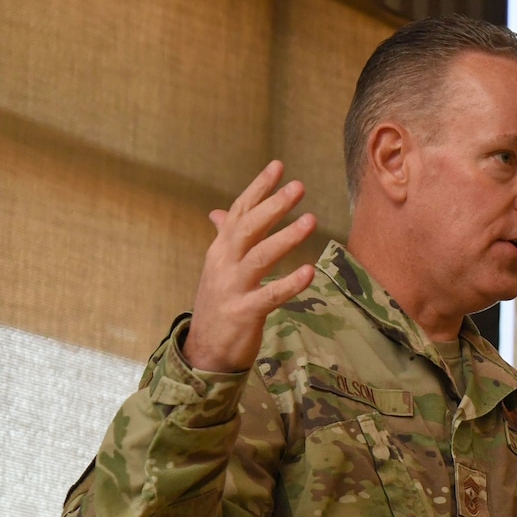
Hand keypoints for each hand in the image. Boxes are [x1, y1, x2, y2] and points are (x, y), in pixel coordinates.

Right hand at [182, 161, 317, 372]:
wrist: (204, 351)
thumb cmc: (218, 304)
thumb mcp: (218, 267)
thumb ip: (224, 238)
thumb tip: (218, 212)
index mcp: (221, 250)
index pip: (239, 211)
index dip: (258, 188)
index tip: (278, 166)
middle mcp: (224, 264)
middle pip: (248, 228)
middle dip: (273, 205)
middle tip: (298, 186)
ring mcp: (232, 288)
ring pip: (259, 257)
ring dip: (286, 237)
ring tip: (311, 220)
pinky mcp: (243, 313)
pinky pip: (269, 296)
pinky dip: (289, 283)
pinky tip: (309, 272)